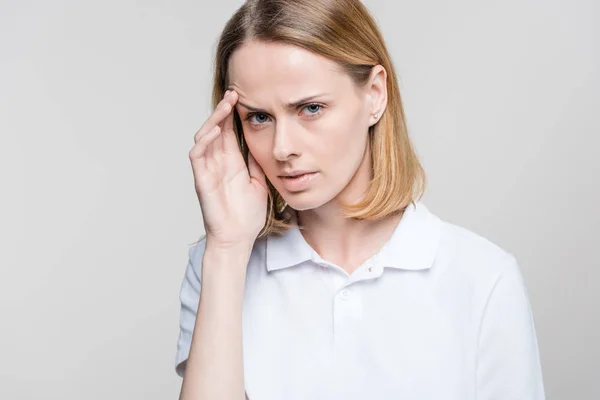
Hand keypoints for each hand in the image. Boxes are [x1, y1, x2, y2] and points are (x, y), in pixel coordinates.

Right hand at [189, 90, 267, 247]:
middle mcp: (218, 162)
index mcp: (232, 162)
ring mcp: (208, 170)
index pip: (229, 131)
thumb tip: (264, 142)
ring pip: (205, 137)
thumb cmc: (247, 215)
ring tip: (226, 105)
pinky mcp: (201, 179)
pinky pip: (198, 155)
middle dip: (224, 110)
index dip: (233, 114)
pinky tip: (214, 129)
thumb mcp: (259, 182)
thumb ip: (257, 163)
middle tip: (235, 93)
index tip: (244, 97)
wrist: (238, 238)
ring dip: (214, 119)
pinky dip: (204, 140)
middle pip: (217, 129)